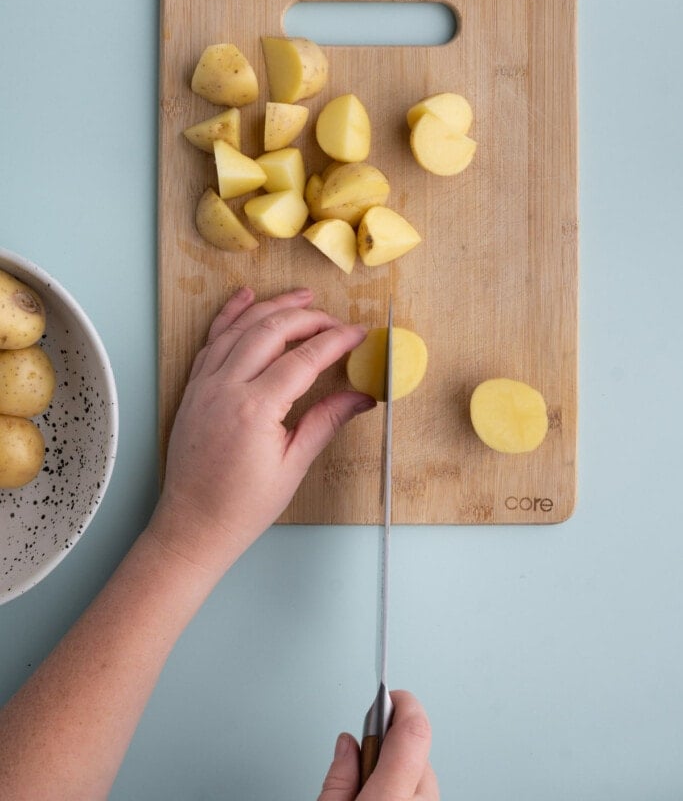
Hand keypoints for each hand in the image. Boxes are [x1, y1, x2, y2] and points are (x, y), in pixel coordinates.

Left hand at [149, 287, 374, 574]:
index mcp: (254, 410)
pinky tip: (246, 298)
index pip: (303, 359)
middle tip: (335, 319)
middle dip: (307, 317)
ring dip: (272, 306)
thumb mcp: (293, 466)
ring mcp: (205, 385)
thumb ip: (326, 421)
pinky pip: (212, 340)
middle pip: (271, 332)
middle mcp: (226, 389)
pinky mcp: (193, 388)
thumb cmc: (242, 506)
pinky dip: (230, 315)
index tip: (358, 333)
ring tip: (301, 296)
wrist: (192, 526)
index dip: (335, 340)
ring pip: (240, 328)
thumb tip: (362, 396)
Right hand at [318, 691, 438, 799]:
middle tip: (361, 762)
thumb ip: (338, 779)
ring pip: (420, 774)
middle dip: (389, 748)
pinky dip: (406, 792)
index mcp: (391, 799)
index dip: (403, 704)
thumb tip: (347, 744)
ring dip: (398, 773)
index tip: (388, 695)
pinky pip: (424, 794)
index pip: (413, 732)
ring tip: (370, 794)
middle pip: (415, 753)